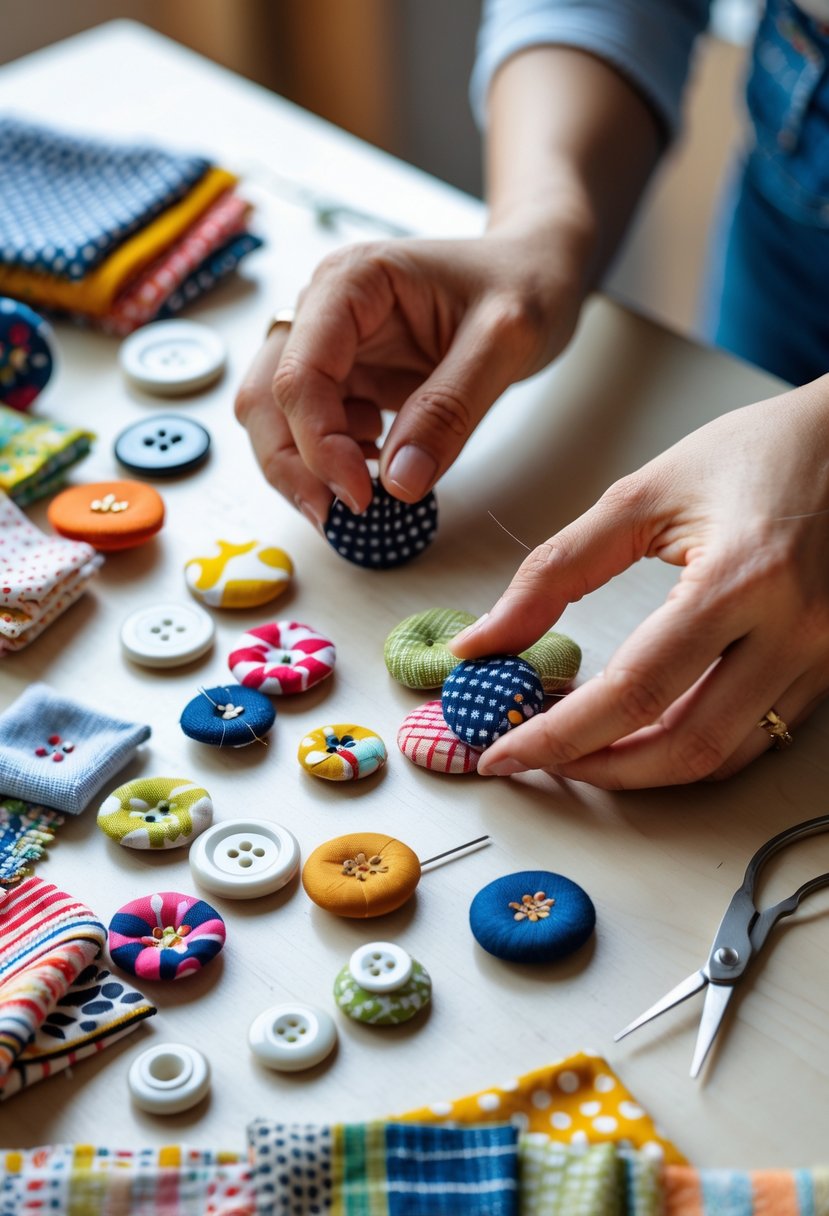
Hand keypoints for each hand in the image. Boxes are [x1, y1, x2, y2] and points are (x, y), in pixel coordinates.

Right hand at [234, 224, 587, 525]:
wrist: (534, 271)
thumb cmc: (523, 283)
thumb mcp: (505, 340)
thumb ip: (450, 408)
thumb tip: (400, 482)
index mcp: (350, 283)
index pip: (300, 374)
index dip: (319, 444)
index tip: (362, 495)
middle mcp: (322, 311)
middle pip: (267, 400)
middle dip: (294, 467)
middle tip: (342, 519)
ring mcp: (329, 347)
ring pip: (277, 422)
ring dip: (305, 471)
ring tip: (366, 496)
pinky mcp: (347, 380)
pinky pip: (313, 432)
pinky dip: (331, 465)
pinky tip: (379, 466)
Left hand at [451, 378, 828, 787]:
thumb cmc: (758, 452)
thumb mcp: (643, 495)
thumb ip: (557, 570)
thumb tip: (486, 641)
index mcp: (742, 579)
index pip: (635, 689)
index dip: (560, 735)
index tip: (504, 751)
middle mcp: (795, 631)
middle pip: (686, 746)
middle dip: (601, 769)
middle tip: (539, 759)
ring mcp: (822, 657)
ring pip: (726, 756)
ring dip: (646, 770)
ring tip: (581, 750)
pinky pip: (756, 735)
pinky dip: (690, 747)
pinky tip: (643, 729)